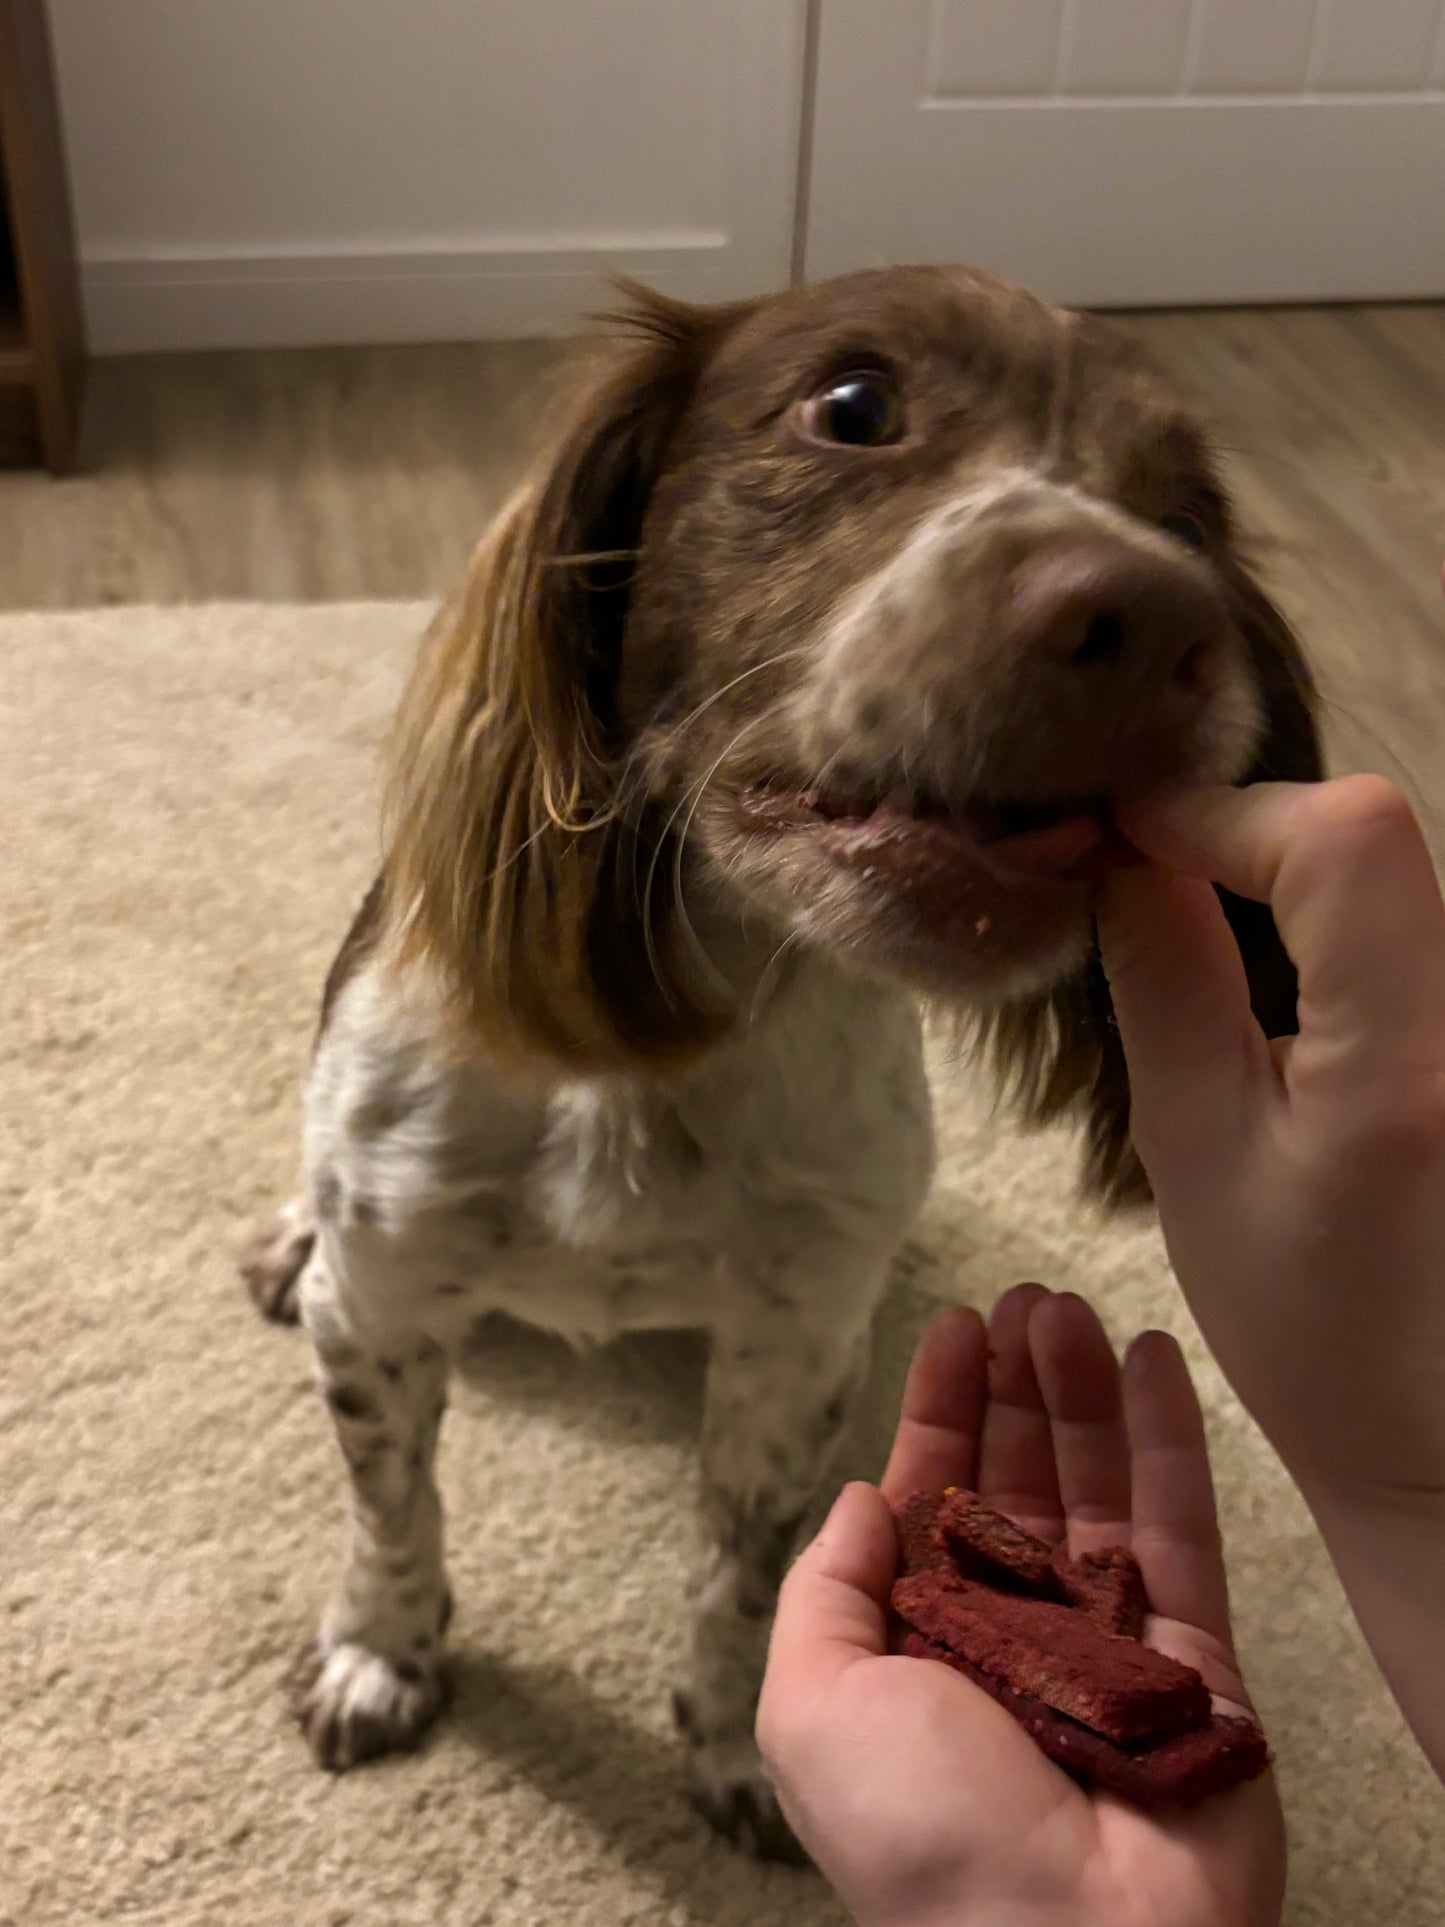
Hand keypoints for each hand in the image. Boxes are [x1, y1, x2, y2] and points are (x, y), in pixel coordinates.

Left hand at [757, 1287, 1284, 1926]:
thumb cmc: (923, 1837)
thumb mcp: (811, 1709)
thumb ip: (824, 1594)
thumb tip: (864, 1497)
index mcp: (925, 1641)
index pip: (934, 1496)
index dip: (941, 1409)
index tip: (954, 1326)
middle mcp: (1015, 1629)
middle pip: (1019, 1475)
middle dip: (1016, 1385)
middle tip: (1023, 1300)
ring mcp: (1107, 1636)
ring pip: (1095, 1486)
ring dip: (1083, 1392)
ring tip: (1071, 1308)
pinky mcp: (1193, 1653)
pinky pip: (1180, 1525)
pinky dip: (1166, 1437)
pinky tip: (1150, 1359)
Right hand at [1098, 779, 1444, 1502]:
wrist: (1443, 1431)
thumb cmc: (1312, 1328)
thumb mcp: (1197, 1154)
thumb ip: (1164, 984)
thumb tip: (1122, 854)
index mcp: (1406, 1064)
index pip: (1341, 840)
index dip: (1220, 812)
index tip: (1125, 839)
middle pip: (1371, 840)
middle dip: (1245, 838)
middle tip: (1141, 876)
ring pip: (1393, 873)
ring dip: (1287, 873)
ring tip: (1192, 918)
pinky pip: (1411, 926)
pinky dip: (1332, 917)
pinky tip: (1274, 965)